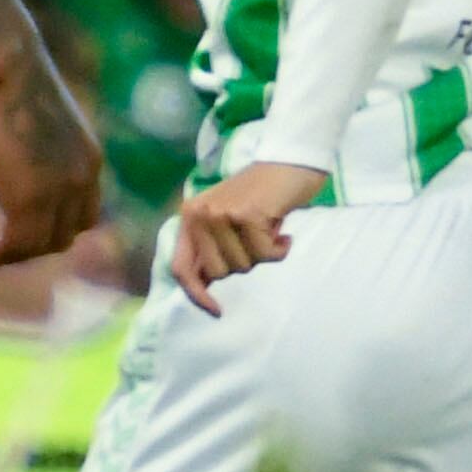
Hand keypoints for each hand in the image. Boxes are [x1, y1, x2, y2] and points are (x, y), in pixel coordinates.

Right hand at [0, 40, 103, 262]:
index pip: (85, 216)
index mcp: (90, 159)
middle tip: (0, 247)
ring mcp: (60, 190)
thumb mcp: (41, 121)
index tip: (27, 233)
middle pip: (64, 236)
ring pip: (40, 246)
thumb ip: (43, 151)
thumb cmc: (13, 78)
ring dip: (10, 256)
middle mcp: (84, 179)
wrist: (8, 64)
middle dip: (32, 247)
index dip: (57, 230)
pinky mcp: (30, 197)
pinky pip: (16, 244)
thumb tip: (23, 161)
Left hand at [172, 160, 324, 312]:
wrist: (290, 161)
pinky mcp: (248, 214)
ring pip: (243, 265)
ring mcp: (223, 213)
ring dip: (264, 253)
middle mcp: (201, 214)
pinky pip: (266, 254)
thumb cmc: (261, 195)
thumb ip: (211, 247)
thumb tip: (203, 286)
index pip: (181, 267)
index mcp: (191, 216)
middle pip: (219, 272)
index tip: (216, 310)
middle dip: (243, 263)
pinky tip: (283, 232)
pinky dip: (280, 249)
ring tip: (269, 230)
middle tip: (256, 241)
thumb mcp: (226, 219)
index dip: (196, 295)